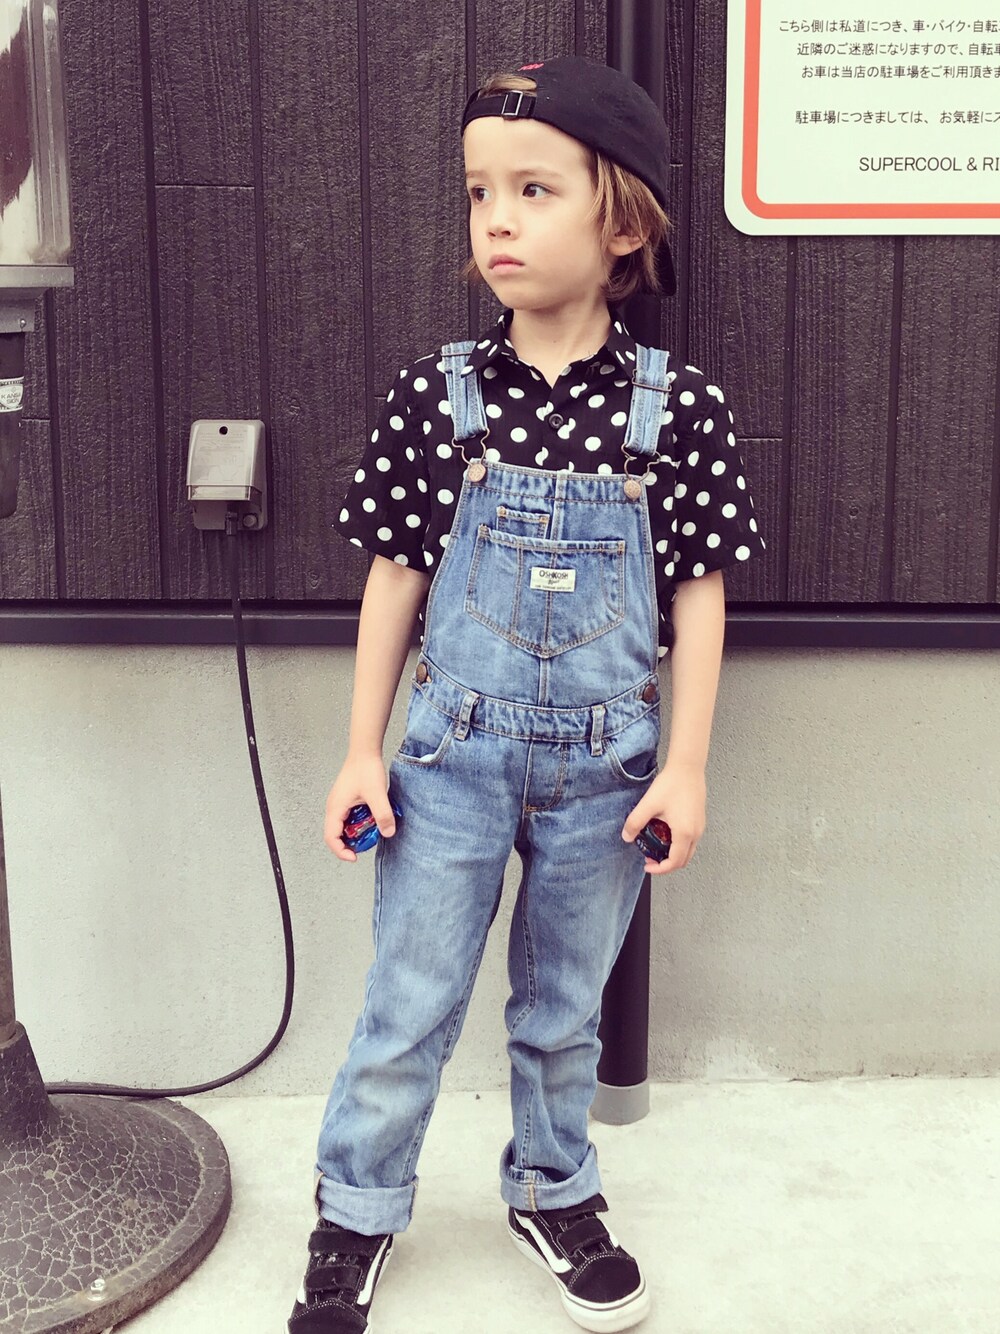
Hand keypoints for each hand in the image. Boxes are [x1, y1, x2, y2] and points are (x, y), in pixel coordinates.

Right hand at [324, 753, 395, 861]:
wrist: (365, 751)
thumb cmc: (366, 769)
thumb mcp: (377, 794)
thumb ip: (382, 815)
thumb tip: (388, 833)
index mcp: (335, 808)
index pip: (331, 838)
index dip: (341, 851)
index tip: (354, 857)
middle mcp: (334, 807)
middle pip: (334, 834)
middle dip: (347, 845)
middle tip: (363, 849)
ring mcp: (339, 803)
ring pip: (341, 827)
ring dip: (353, 835)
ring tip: (368, 836)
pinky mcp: (346, 800)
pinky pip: (347, 818)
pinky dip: (356, 825)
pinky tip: (370, 822)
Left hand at [621, 761, 705, 875]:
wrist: (688, 767)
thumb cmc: (671, 784)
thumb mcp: (648, 804)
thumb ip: (635, 822)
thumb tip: (626, 837)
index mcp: (684, 833)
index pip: (674, 862)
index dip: (660, 869)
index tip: (647, 866)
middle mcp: (695, 833)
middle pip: (683, 860)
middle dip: (666, 864)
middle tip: (650, 858)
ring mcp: (700, 827)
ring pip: (688, 851)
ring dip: (673, 854)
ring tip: (656, 846)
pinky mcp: (699, 820)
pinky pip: (690, 840)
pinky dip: (678, 845)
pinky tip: (665, 833)